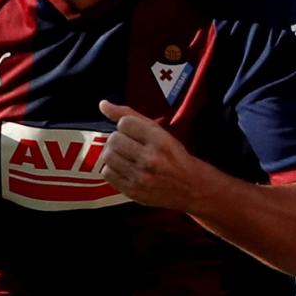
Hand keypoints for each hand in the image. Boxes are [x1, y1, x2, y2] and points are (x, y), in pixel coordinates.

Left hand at [98, 100, 212, 211]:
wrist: (191, 187)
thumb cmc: (176, 158)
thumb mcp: (161, 132)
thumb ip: (131, 116)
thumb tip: (104, 105)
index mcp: (160, 141)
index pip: (125, 123)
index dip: (126, 126)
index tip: (133, 132)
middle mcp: (150, 159)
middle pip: (114, 139)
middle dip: (118, 140)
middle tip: (129, 145)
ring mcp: (141, 177)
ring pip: (108, 156)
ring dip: (113, 154)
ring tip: (125, 156)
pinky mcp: (133, 191)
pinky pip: (107, 173)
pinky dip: (112, 169)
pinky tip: (124, 169)